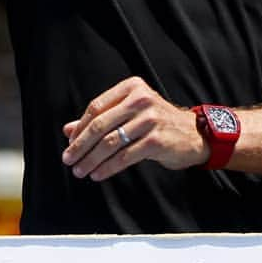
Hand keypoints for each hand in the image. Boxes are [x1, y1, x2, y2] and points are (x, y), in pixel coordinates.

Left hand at [61, 76, 207, 181]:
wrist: (194, 134)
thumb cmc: (157, 122)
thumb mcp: (129, 113)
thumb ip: (101, 118)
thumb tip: (67, 131)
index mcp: (131, 88)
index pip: (96, 107)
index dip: (80, 128)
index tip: (69, 144)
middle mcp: (140, 99)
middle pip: (100, 125)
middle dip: (81, 145)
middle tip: (68, 160)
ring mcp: (150, 119)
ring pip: (111, 142)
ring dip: (91, 159)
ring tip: (80, 171)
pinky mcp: (156, 140)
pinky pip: (125, 157)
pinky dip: (108, 167)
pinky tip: (98, 175)